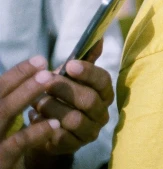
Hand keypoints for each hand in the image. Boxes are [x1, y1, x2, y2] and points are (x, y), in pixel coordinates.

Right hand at [0, 56, 60, 168]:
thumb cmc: (6, 145)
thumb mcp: (8, 122)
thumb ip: (17, 99)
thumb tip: (43, 71)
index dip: (17, 73)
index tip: (40, 59)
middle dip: (22, 79)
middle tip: (46, 66)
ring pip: (4, 112)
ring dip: (26, 94)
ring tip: (49, 80)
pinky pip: (16, 143)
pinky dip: (35, 131)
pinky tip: (54, 123)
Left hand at [30, 41, 113, 155]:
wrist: (48, 125)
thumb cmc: (62, 95)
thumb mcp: (72, 77)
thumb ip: (86, 59)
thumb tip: (99, 38)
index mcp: (104, 92)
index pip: (104, 80)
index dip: (88, 72)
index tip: (70, 65)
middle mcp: (102, 112)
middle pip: (89, 100)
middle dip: (66, 89)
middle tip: (46, 82)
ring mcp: (91, 130)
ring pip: (75, 119)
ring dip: (53, 108)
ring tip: (38, 103)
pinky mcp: (75, 145)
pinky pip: (63, 136)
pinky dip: (47, 126)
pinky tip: (37, 119)